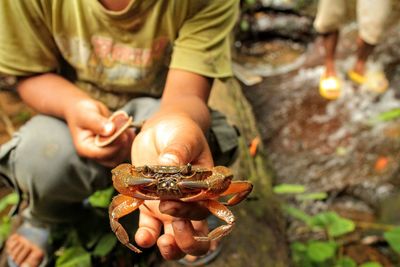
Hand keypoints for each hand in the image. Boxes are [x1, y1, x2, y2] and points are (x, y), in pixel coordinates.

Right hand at [65, 99, 134, 166]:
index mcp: (85, 148)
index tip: (121, 132)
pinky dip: (131, 141)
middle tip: (125, 129)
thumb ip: (97, 122)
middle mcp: (95, 154)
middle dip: (122, 145)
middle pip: (113, 159)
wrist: (85, 110)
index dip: (114, 145)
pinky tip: (129, 130)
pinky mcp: (114, 148)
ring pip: (122, 156)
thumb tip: (110, 130)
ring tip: (126, 128)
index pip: (102, 154)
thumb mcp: (86, 114)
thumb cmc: (82, 111)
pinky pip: (126, 151)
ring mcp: (106, 152)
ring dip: (128, 143)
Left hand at [131, 114, 213, 259]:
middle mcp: (189, 202)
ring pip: (176, 239)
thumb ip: (178, 151)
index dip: (190, 215)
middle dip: (187, 241)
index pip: (204, 211)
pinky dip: (146, 236)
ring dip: (170, 248)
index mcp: (205, 188)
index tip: (170, 202)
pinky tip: (141, 236)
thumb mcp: (184, 137)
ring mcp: (170, 206)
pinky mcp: (150, 205)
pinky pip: (150, 228)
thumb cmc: (181, 131)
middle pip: (197, 235)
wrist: (163, 128)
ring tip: (156, 240)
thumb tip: (170, 165)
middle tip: (172, 229)